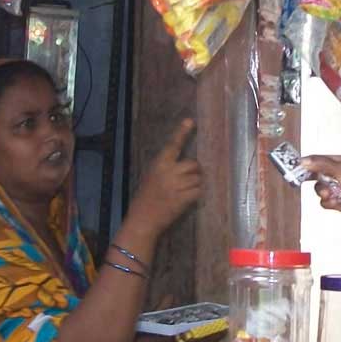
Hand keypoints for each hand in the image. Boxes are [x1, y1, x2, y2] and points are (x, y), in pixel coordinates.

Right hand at [127, 119, 202, 233]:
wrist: (142, 220)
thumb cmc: (145, 199)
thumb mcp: (151, 178)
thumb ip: (166, 169)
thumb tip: (187, 165)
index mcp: (158, 164)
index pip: (172, 145)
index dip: (182, 132)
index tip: (189, 121)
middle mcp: (168, 172)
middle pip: (193, 164)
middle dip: (195, 171)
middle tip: (189, 179)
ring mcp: (176, 185)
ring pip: (198, 179)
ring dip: (196, 185)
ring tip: (185, 192)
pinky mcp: (182, 198)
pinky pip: (199, 191)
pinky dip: (197, 195)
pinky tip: (188, 199)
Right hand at [301, 154, 340, 226]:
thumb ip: (321, 164)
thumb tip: (304, 161)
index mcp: (339, 163)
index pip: (318, 160)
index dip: (307, 163)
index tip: (296, 166)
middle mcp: (336, 175)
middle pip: (315, 175)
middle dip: (312, 179)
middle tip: (300, 180)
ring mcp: (336, 188)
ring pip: (318, 189)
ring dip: (323, 192)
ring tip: (331, 193)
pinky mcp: (336, 202)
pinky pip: (324, 202)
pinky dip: (329, 202)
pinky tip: (337, 201)